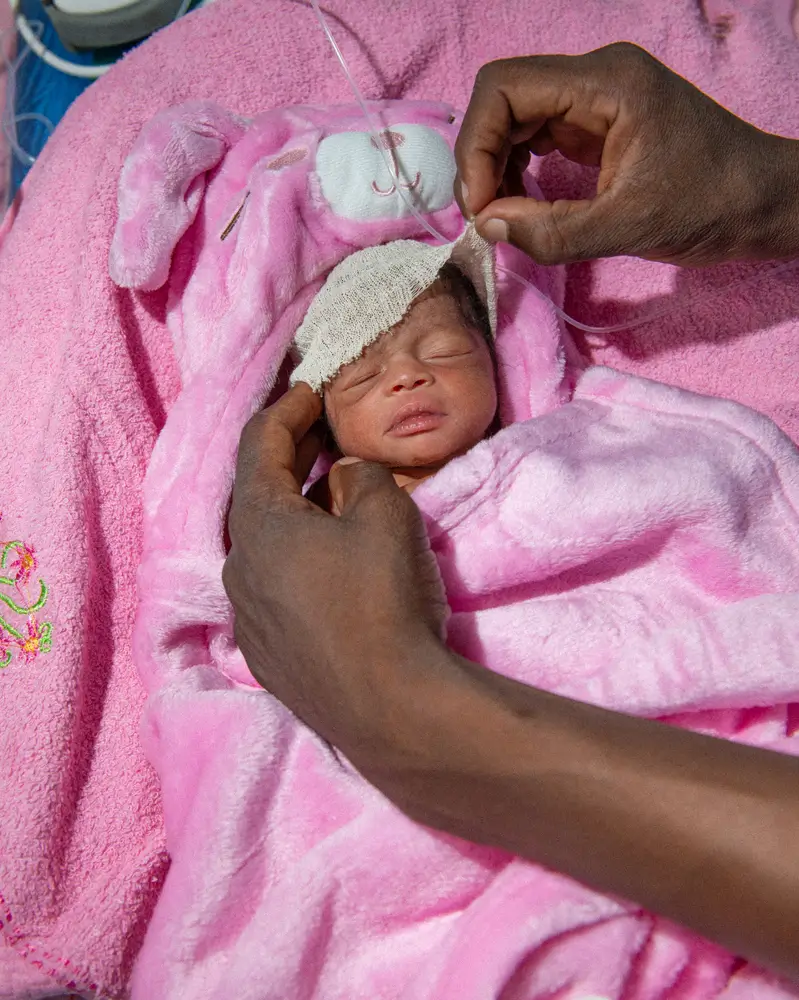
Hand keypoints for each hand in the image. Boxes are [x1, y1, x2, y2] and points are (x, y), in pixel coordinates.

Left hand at [222, 383, 449, 759]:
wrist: (389, 706)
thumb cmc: (383, 597)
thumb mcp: (385, 513)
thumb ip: (359, 477)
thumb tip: (341, 479)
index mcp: (259, 524)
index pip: (259, 445)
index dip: (286, 410)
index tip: (310, 390)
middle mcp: (238, 567)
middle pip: (258, 496)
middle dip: (290, 460)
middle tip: (321, 434)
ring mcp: (248, 617)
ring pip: (267, 548)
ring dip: (295, 517)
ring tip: (332, 502)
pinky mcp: (267, 656)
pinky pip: (276, 590)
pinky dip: (298, 563)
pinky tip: (330, 570)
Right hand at [455, 42, 798, 264]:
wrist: (760, 203)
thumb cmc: (709, 205)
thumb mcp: (628, 226)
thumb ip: (553, 231)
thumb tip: (487, 227)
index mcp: (605, 83)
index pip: (505, 87)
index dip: (477, 145)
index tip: (480, 205)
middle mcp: (594, 79)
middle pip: (504, 100)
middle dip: (482, 158)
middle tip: (484, 217)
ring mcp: (594, 100)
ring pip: (515, 118)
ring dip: (496, 167)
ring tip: (501, 216)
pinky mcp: (596, 125)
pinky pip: (537, 137)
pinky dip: (517, 171)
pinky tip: (522, 205)